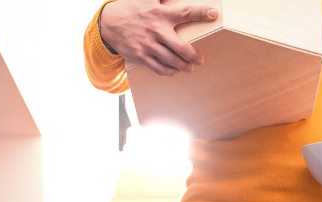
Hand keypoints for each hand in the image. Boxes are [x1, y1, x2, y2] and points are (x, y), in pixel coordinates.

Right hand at [100, 0, 218, 75]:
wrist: (108, 23)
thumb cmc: (131, 9)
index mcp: (160, 13)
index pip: (185, 12)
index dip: (201, 13)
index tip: (213, 14)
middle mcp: (156, 30)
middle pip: (181, 47)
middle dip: (194, 55)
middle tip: (200, 59)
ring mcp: (148, 45)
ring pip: (172, 60)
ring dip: (184, 66)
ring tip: (191, 67)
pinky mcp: (141, 56)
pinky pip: (159, 68)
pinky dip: (170, 71)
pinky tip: (175, 71)